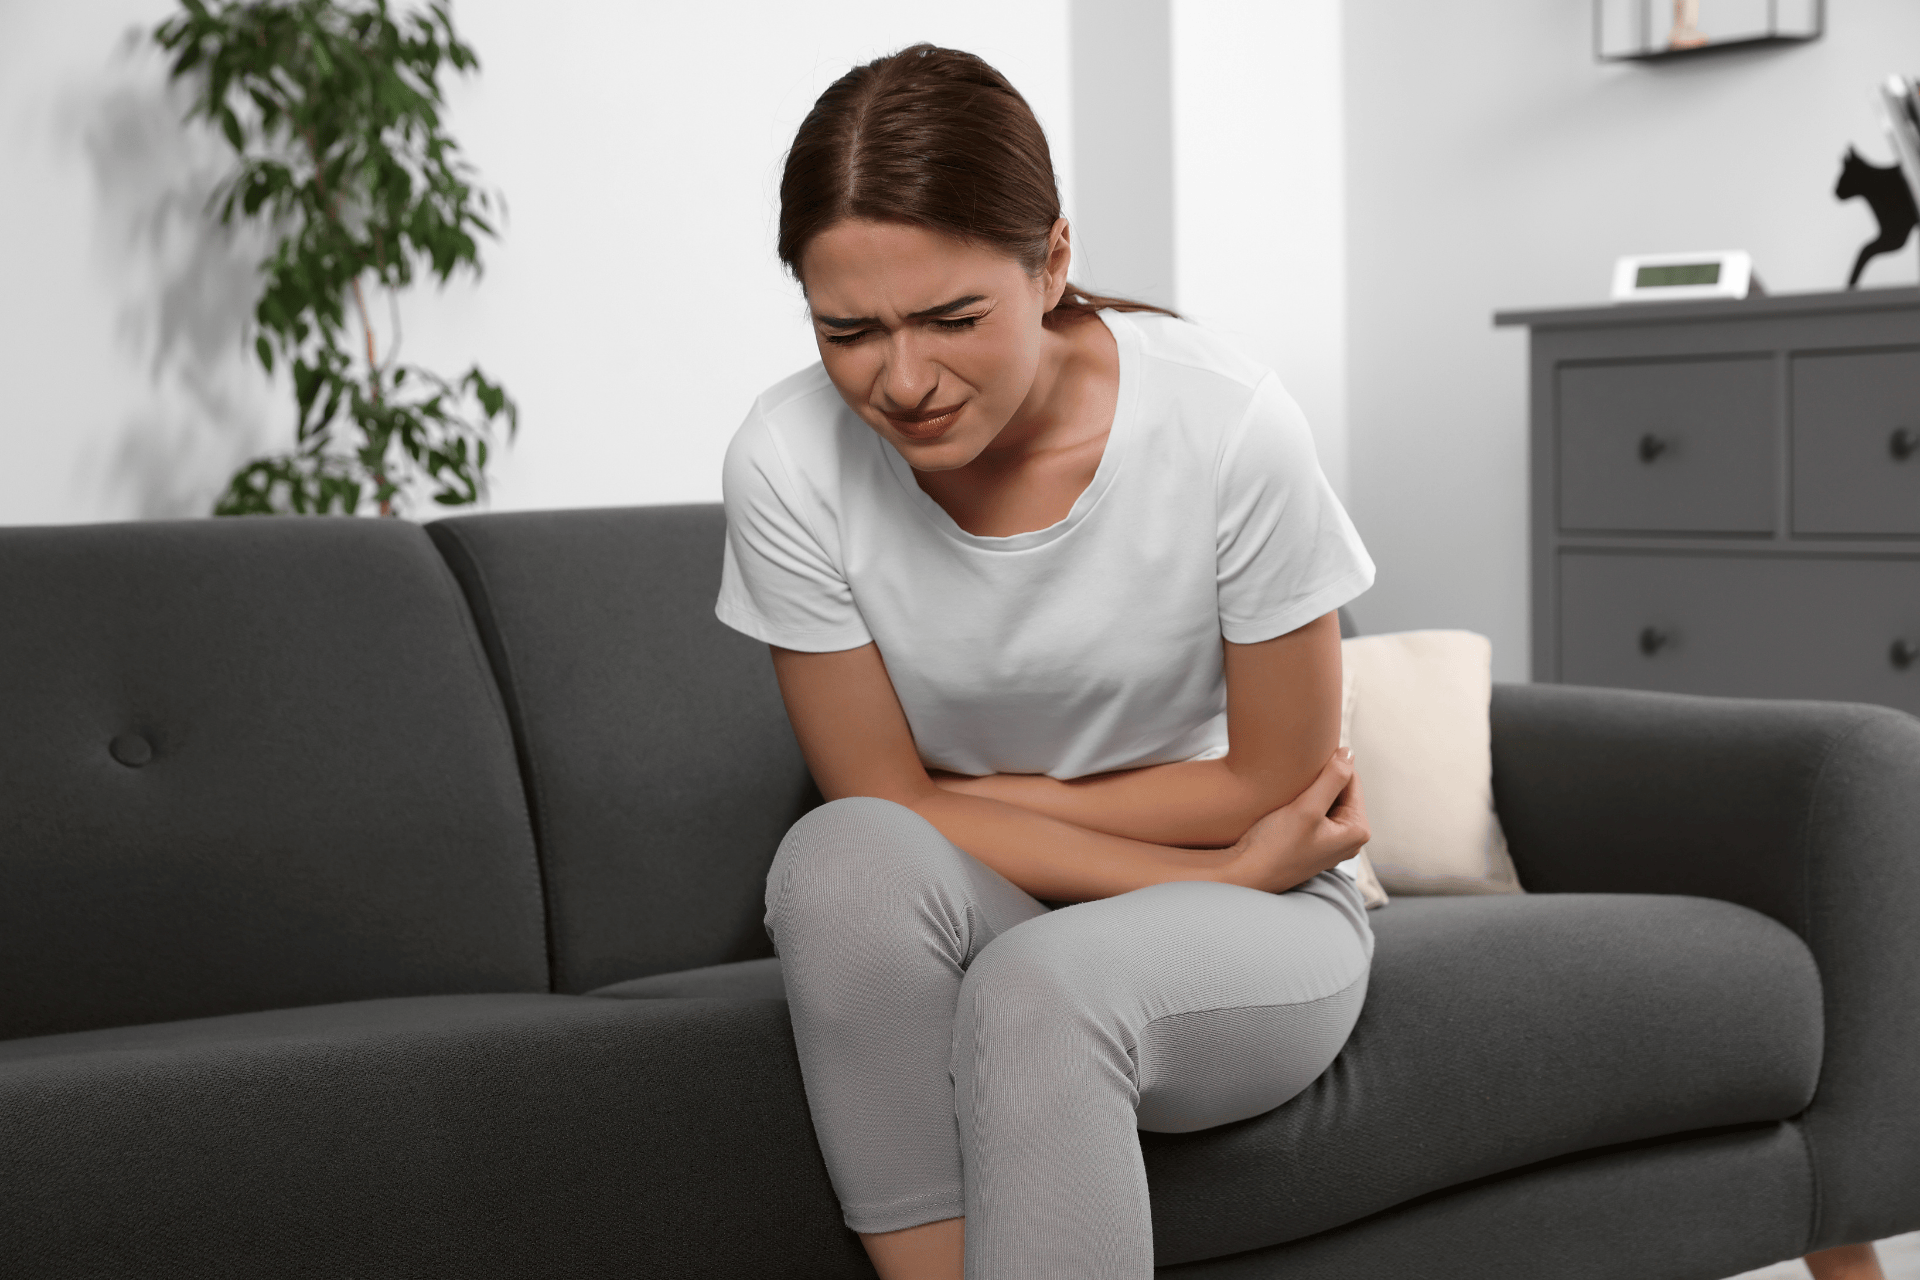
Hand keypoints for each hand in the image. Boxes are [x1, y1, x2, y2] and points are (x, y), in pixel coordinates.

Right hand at [1220, 748, 1368, 893]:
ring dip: (1310, 790)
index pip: (1352, 781)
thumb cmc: (1276, 846)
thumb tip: (1349, 752)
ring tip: (1289, 789)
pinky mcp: (1313, 844)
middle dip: (1320, 780)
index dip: (1330, 765)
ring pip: (1326, 800)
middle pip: (1341, 791)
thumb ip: (1332, 779)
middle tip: (1294, 776)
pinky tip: (1286, 803)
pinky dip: (1303, 803)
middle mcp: (1349, 839)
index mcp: (1357, 831)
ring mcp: (1331, 843)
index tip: (1305, 758)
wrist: (1244, 873)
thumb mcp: (1307, 808)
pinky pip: (1315, 813)